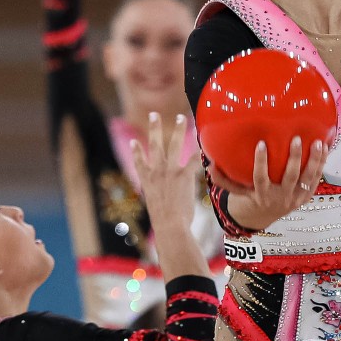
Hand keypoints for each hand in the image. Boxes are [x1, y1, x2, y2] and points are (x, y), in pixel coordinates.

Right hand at [131, 112, 197, 233]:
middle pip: (154, 145)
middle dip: (154, 128)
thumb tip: (163, 201)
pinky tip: (206, 145)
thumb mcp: (155, 207)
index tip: (134, 141)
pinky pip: (195, 160)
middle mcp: (156, 172)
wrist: (170, 226)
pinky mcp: (184, 175)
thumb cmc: (164, 223)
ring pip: (174, 144)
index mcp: (147, 180)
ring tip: (182, 118)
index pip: (139, 162)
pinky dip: (201, 154)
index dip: (136, 150)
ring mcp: (170, 171)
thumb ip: (159, 197)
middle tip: (154, 115)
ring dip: (179, 130)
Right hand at [215, 137, 327, 231]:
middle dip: (294, 159)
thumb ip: (223, 178)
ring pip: (307, 179)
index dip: (261, 162)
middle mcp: (280, 197)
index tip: (261, 144)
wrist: (267, 216)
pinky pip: (316, 180)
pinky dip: (321, 164)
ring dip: (314, 161)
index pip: (261, 178)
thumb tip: (208, 162)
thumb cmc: (251, 196)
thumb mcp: (236, 191)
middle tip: (297, 139)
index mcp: (262, 194)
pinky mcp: (306, 196)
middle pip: (290, 178)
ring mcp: (295, 198)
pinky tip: (326, 147)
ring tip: (318, 142)